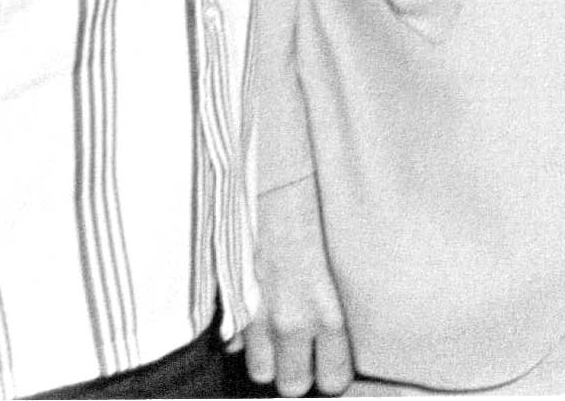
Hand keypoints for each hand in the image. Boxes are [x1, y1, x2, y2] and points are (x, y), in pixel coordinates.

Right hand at [239, 180, 353, 396]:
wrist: (273, 183)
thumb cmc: (309, 217)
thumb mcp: (329, 267)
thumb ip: (324, 306)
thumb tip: (320, 333)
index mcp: (326, 312)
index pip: (333, 380)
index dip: (330, 375)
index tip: (329, 365)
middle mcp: (292, 322)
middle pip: (291, 386)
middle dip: (295, 373)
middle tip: (300, 351)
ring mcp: (258, 317)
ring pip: (260, 372)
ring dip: (266, 357)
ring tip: (276, 332)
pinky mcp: (230, 305)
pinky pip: (230, 342)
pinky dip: (237, 334)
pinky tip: (249, 313)